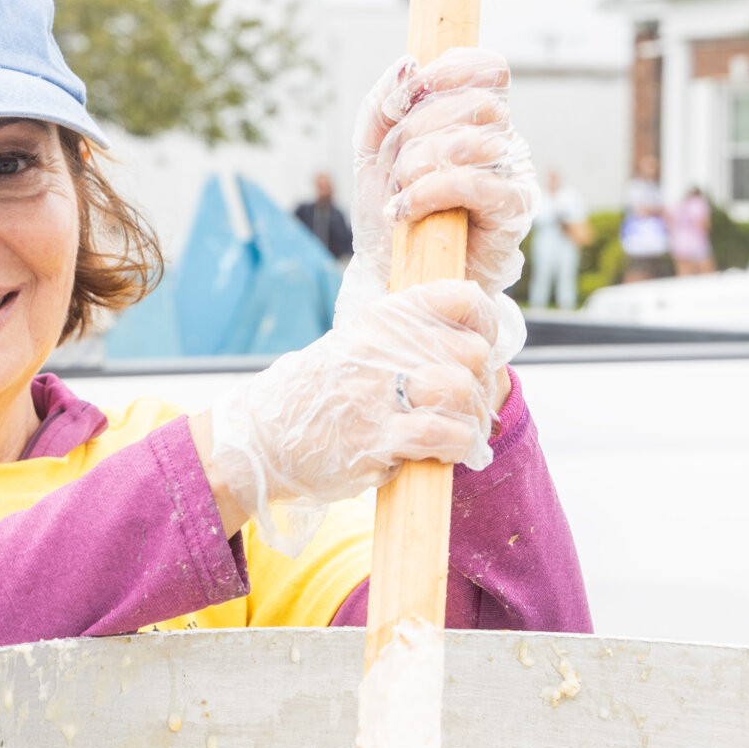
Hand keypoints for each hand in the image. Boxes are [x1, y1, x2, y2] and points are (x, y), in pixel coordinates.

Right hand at [197, 282, 501, 551]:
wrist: (264, 438)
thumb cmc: (321, 394)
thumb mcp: (357, 345)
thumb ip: (408, 336)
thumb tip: (476, 345)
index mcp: (381, 319)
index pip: (460, 298)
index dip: (484, 324)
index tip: (478, 347)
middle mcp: (380, 349)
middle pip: (470, 352)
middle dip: (475, 382)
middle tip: (459, 403)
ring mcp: (376, 394)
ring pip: (459, 390)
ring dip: (468, 417)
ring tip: (453, 430)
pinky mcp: (375, 439)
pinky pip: (442, 434)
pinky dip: (456, 444)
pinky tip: (445, 449)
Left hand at [343, 48, 536, 375]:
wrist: (394, 274)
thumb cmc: (391, 210)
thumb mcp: (371, 151)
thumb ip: (382, 104)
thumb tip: (408, 63)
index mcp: (473, 119)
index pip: (489, 70)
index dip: (455, 70)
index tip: (416, 89)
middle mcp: (501, 141)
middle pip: (476, 102)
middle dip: (419, 130)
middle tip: (396, 166)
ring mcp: (511, 174)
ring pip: (472, 140)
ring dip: (418, 166)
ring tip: (398, 192)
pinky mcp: (512, 211)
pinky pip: (475, 183)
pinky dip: (429, 193)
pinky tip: (405, 211)